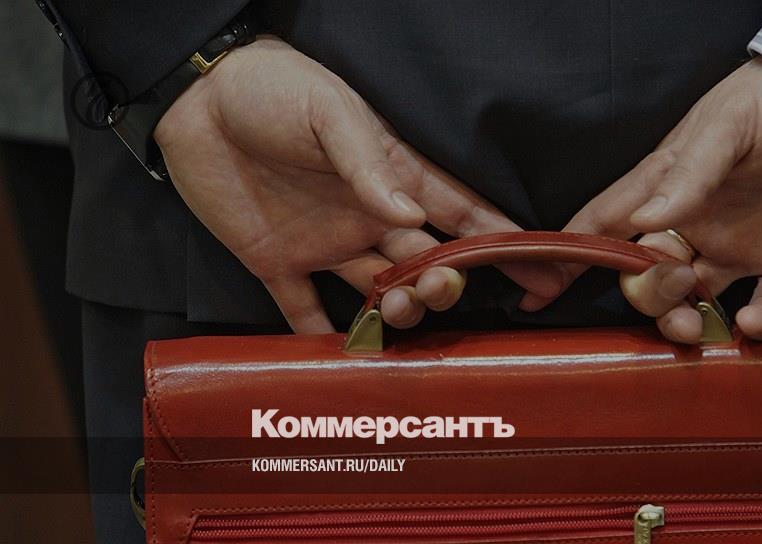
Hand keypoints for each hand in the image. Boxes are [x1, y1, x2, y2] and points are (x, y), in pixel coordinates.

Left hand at [156, 36, 558, 332]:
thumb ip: (369, 165)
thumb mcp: (329, 111)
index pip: (463, 214)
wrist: (196, 100)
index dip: (502, 243)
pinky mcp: (277, 260)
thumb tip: (410, 213)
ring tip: (392, 309)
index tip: (540, 272)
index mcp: (392, 176)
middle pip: (427, 262)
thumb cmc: (274, 88)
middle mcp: (368, 216)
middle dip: (446, 284)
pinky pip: (304, 310)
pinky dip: (322, 337)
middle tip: (437, 290)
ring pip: (378, 291)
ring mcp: (325, 242)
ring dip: (395, 311)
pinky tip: (341, 354)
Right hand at [521, 57, 761, 341]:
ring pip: (695, 302)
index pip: (606, 227)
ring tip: (696, 326)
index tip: (539, 292)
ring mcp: (740, 247)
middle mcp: (695, 226)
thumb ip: (687, 175)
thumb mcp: (726, 125)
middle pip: (646, 276)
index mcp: (668, 191)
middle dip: (646, 294)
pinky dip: (759, 326)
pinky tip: (756, 323)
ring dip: (686, 322)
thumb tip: (646, 221)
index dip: (570, 257)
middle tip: (673, 283)